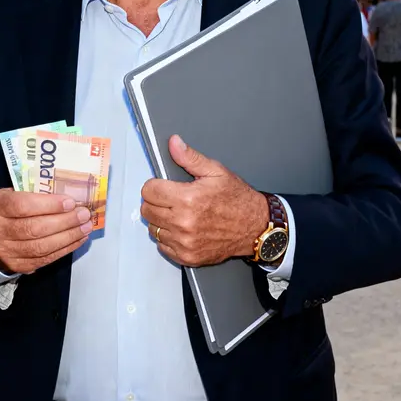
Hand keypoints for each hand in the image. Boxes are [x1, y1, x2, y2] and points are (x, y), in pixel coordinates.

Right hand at [0, 189, 92, 274]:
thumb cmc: (13, 209)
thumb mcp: (17, 193)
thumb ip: (38, 193)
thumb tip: (71, 198)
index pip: (21, 205)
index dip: (48, 205)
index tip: (70, 202)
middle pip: (33, 228)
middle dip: (64, 221)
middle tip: (84, 215)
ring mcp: (5, 251)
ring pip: (40, 247)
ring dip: (68, 237)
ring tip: (85, 227)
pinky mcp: (17, 265)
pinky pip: (44, 259)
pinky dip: (65, 249)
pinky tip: (78, 239)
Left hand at [141, 135, 267, 267]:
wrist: (254, 227)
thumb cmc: (237, 200)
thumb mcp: (216, 172)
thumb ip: (190, 158)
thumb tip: (174, 144)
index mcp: (188, 199)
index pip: (148, 191)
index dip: (155, 185)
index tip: (163, 185)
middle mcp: (184, 223)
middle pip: (146, 210)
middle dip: (156, 202)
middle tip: (171, 198)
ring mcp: (184, 242)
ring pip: (153, 229)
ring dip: (161, 220)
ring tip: (179, 213)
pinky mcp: (187, 256)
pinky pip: (162, 246)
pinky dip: (169, 237)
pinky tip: (182, 229)